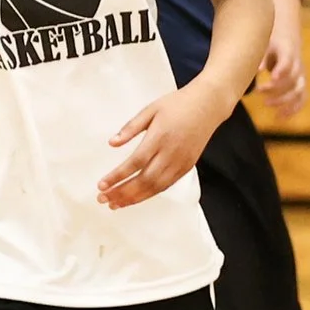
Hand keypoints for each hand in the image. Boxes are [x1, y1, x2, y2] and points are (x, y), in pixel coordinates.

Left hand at [99, 87, 222, 207]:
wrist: (207, 106)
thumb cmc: (178, 105)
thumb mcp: (150, 109)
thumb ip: (130, 128)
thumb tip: (112, 143)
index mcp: (160, 136)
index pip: (135, 162)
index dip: (118, 176)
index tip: (102, 185)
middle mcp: (171, 153)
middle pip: (144, 180)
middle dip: (122, 192)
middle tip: (104, 199)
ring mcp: (181, 162)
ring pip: (156, 187)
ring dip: (134, 198)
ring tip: (116, 204)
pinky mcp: (187, 167)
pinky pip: (166, 185)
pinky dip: (150, 194)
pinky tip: (136, 198)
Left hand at [255, 0, 305, 117]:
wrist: (287, 39)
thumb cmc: (271, 42)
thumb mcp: (265, 44)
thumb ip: (261, 57)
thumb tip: (256, 70)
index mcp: (289, 53)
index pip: (288, 63)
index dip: (281, 71)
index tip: (271, 78)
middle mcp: (298, 66)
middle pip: (293, 80)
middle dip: (277, 88)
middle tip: (258, 90)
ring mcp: (301, 76)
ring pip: (299, 92)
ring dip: (284, 101)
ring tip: (266, 104)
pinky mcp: (301, 85)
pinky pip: (301, 99)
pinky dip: (292, 110)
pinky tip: (279, 118)